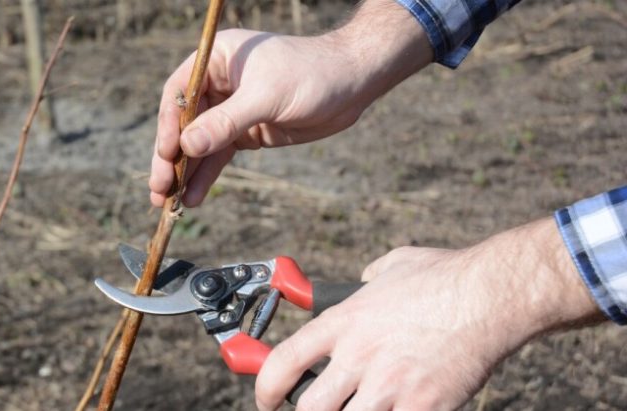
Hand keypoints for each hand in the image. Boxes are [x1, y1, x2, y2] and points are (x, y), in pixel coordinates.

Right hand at [149, 0, 433, 206]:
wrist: (353, 83)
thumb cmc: (312, 73)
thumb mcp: (267, 96)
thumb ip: (226, 122)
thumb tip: (188, 146)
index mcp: (217, 59)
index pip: (179, 94)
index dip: (169, 126)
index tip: (167, 155)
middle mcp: (219, 83)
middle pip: (183, 123)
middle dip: (171, 158)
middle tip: (159, 189)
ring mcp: (231, 110)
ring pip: (199, 144)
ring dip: (185, 173)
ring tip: (168, 202)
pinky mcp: (246, 132)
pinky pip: (218, 156)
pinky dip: (206, 176)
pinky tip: (193, 197)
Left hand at [254, 219, 603, 410]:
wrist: (491, 294)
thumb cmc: (445, 276)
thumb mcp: (393, 266)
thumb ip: (369, 278)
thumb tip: (363, 280)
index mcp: (344, 321)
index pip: (284, 361)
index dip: (265, 387)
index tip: (265, 398)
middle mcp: (359, 355)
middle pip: (308, 407)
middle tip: (311, 409)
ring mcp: (390, 385)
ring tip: (357, 407)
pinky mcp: (423, 405)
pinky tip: (397, 410)